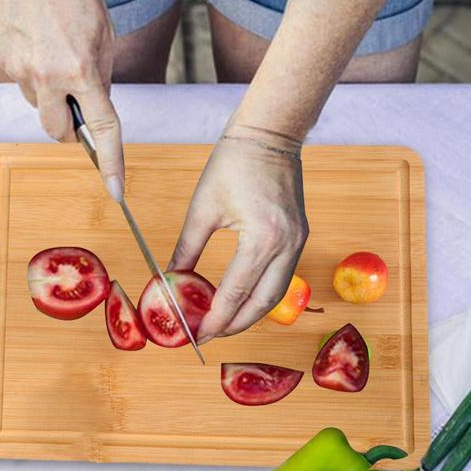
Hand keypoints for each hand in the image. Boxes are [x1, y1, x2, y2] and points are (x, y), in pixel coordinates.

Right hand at [0, 0, 123, 199]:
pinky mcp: (2, 64)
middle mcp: (49, 78)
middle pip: (58, 132)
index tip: (115, 191)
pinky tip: (38, 48)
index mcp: (82, 70)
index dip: (112, 163)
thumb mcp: (103, 34)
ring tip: (54, 57)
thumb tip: (93, 109)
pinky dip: (34, 77)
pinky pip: (23, 87)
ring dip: (51, 96)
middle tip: (76, 101)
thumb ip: (101, 77)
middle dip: (70, 126)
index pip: (102, 129)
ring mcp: (21, 73)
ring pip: (40, 108)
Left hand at [169, 126, 308, 341]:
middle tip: (209, 335)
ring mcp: (298, 242)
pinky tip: (241, 299)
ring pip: (276, 296)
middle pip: (262, 304)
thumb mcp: (202, 208)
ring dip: (250, 314)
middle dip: (235, 325)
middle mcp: (286, 246)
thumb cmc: (234, 162)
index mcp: (262, 238)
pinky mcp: (299, 237)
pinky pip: (281, 278)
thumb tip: (170, 280)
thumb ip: (186, 249)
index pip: (236, 293)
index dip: (215, 319)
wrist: (270, 134)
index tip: (198, 336)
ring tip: (223, 323)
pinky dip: (260, 294)